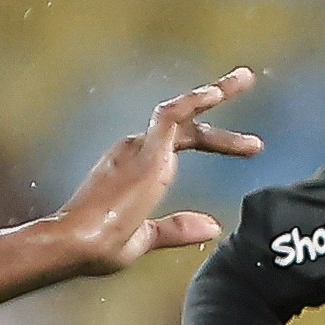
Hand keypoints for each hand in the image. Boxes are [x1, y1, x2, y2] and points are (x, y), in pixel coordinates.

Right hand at [56, 70, 261, 273]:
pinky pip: (170, 115)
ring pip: (181, 110)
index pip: (181, 142)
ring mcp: (140, 148)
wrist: (75, 245)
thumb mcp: (146, 237)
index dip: (217, 141)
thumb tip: (213, 226)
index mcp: (137, 167)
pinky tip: (216, 93)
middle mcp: (137, 150)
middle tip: (246, 78)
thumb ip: (177, 229)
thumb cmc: (99, 246)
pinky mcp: (144, 151)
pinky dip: (193, 101)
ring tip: (244, 77)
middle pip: (186, 120)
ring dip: (214, 91)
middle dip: (218, 97)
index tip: (249, 146)